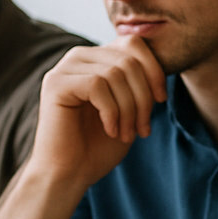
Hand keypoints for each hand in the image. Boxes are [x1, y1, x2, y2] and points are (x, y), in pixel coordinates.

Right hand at [29, 37, 167, 191]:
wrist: (69, 173)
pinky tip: (110, 130)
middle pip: (128, 60)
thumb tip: (161, 67)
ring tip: (126, 134)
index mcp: (97, 58)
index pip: (133, 44)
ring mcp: (64, 68)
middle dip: (143, 97)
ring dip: (129, 109)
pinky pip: (97, 84)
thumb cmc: (99, 145)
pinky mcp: (56, 83)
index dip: (154, 71)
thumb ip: (140, 83)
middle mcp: (79, 57)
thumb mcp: (130, 109)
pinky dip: (111, 111)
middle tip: (142, 129)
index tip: (161, 101)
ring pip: (115, 73)